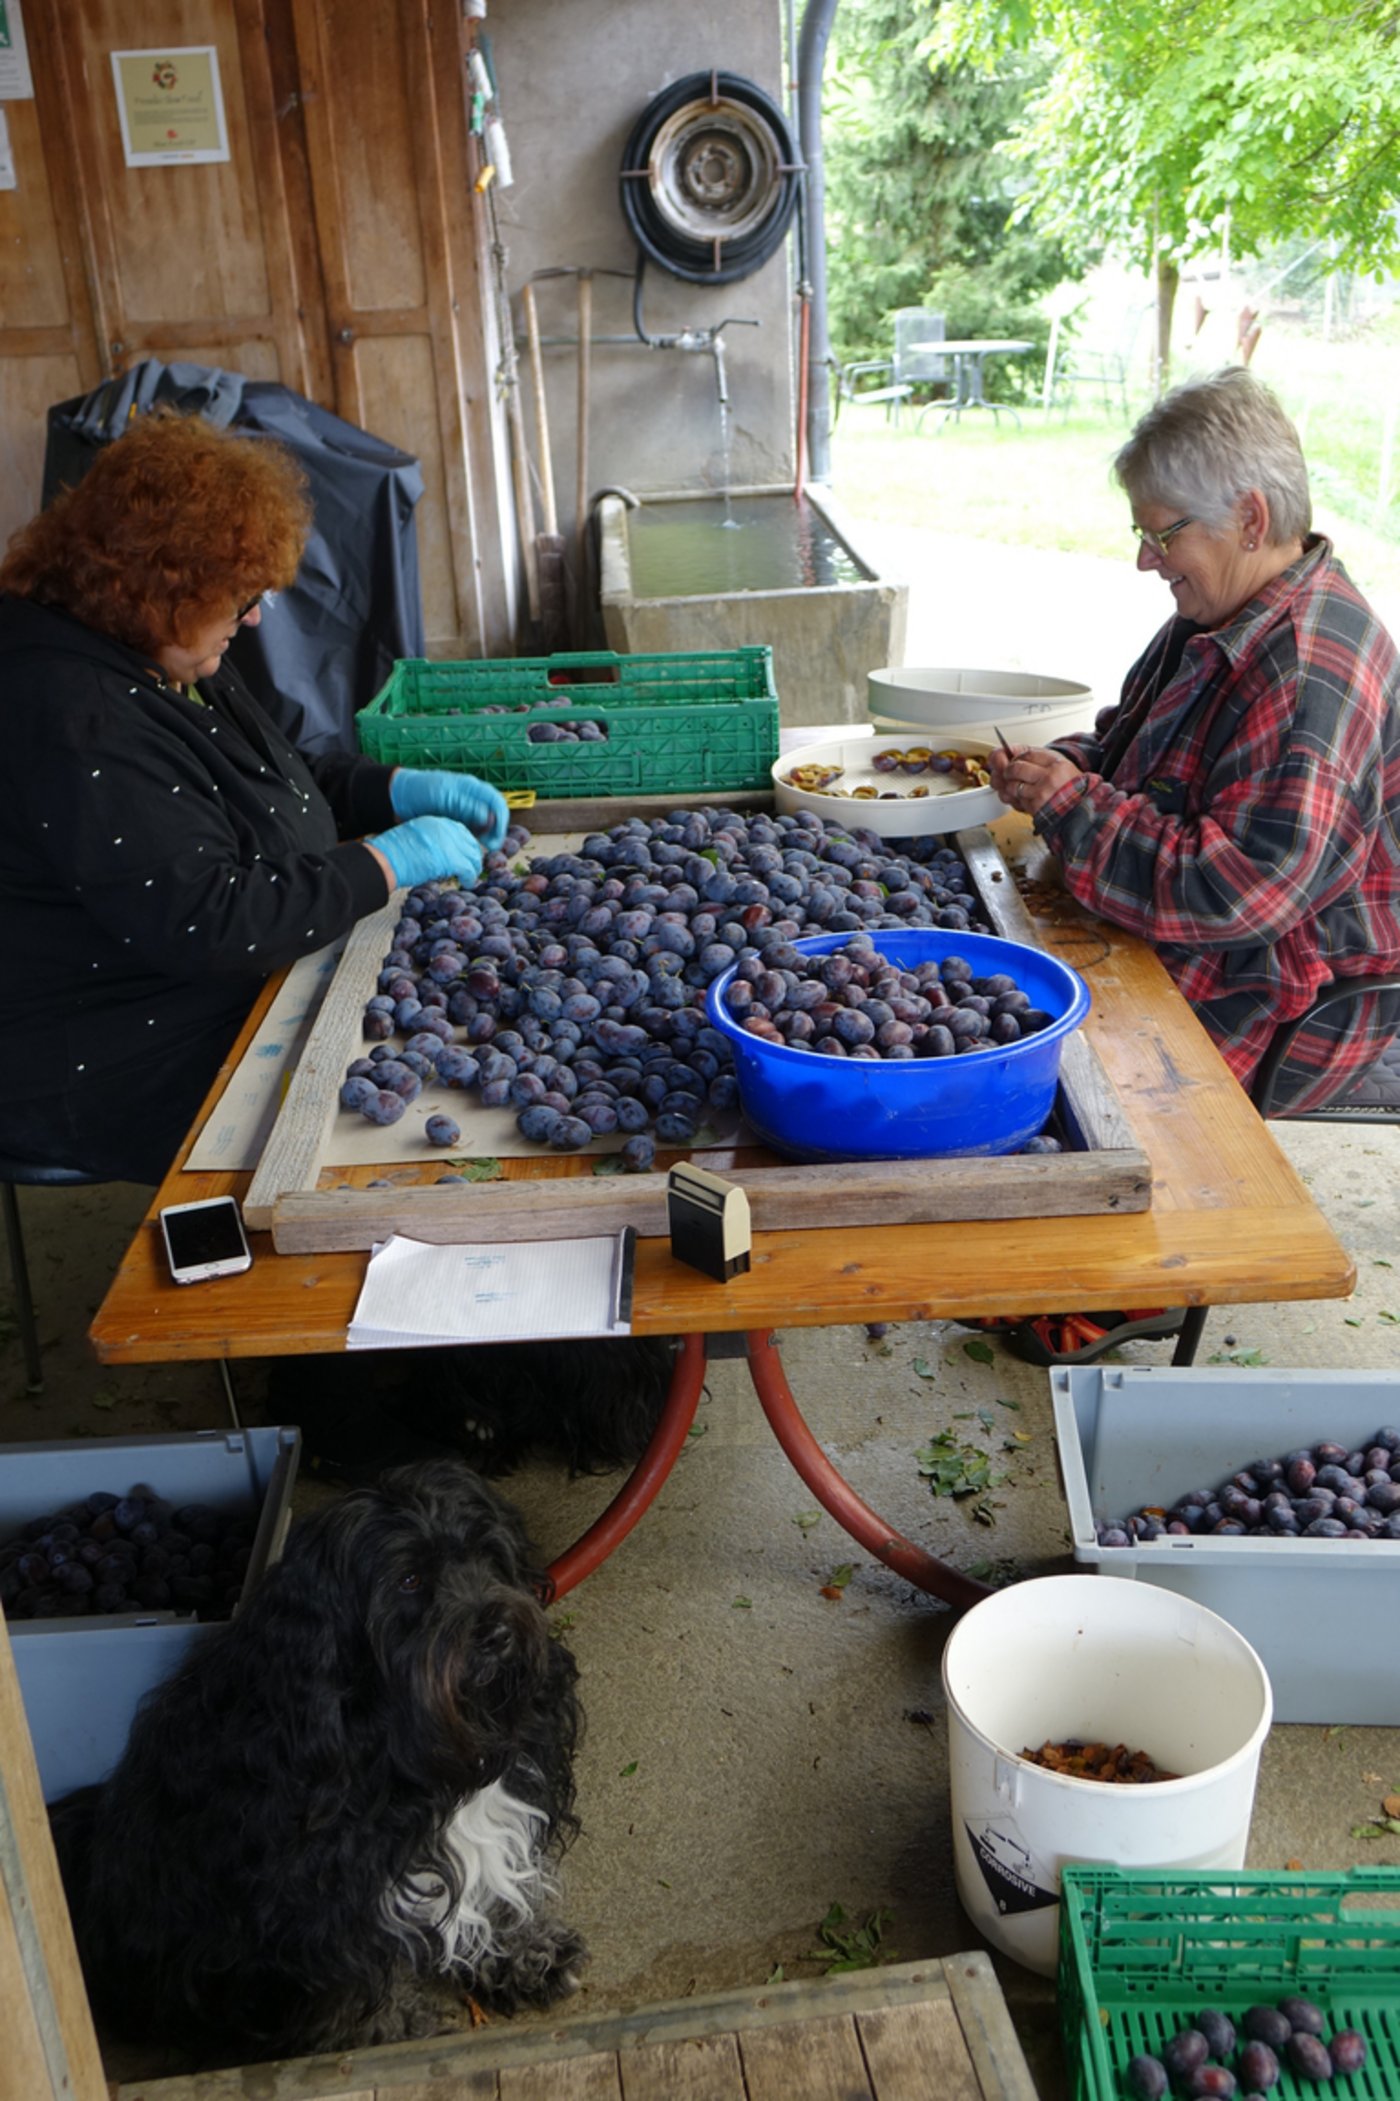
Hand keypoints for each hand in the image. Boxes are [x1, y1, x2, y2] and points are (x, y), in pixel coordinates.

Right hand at [368, 814, 483, 890]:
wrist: (386, 858)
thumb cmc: (393, 852)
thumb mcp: (415, 837)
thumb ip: (431, 840)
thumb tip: (441, 854)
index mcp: (437, 822)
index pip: (461, 832)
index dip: (465, 846)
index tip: (465, 856)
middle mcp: (447, 829)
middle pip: (470, 843)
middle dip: (472, 857)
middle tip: (471, 869)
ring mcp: (451, 843)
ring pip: (473, 856)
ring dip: (473, 868)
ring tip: (469, 877)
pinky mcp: (452, 859)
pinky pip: (469, 870)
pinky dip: (470, 878)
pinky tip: (466, 883)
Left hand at [390, 766, 508, 850]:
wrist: (401, 797)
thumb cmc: (421, 790)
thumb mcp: (444, 796)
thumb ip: (467, 805)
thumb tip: (490, 817)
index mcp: (472, 787)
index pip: (497, 802)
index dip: (501, 819)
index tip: (497, 837)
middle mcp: (473, 798)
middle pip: (495, 815)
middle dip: (496, 831)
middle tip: (491, 848)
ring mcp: (466, 810)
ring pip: (486, 825)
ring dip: (487, 837)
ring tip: (482, 850)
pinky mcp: (458, 820)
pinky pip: (472, 830)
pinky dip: (474, 839)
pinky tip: (470, 848)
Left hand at [988, 744, 1080, 818]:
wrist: (1080, 807)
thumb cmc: (1069, 786)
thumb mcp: (1059, 764)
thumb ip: (1038, 757)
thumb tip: (1010, 752)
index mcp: (1056, 763)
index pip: (1027, 754)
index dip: (1017, 757)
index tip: (1015, 760)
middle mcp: (1050, 777)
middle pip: (1016, 768)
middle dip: (1008, 771)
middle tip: (1009, 774)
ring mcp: (1042, 793)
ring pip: (1013, 786)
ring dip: (1012, 788)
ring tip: (1021, 788)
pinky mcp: (1036, 807)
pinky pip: (1018, 801)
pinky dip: (1019, 801)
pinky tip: (1029, 799)